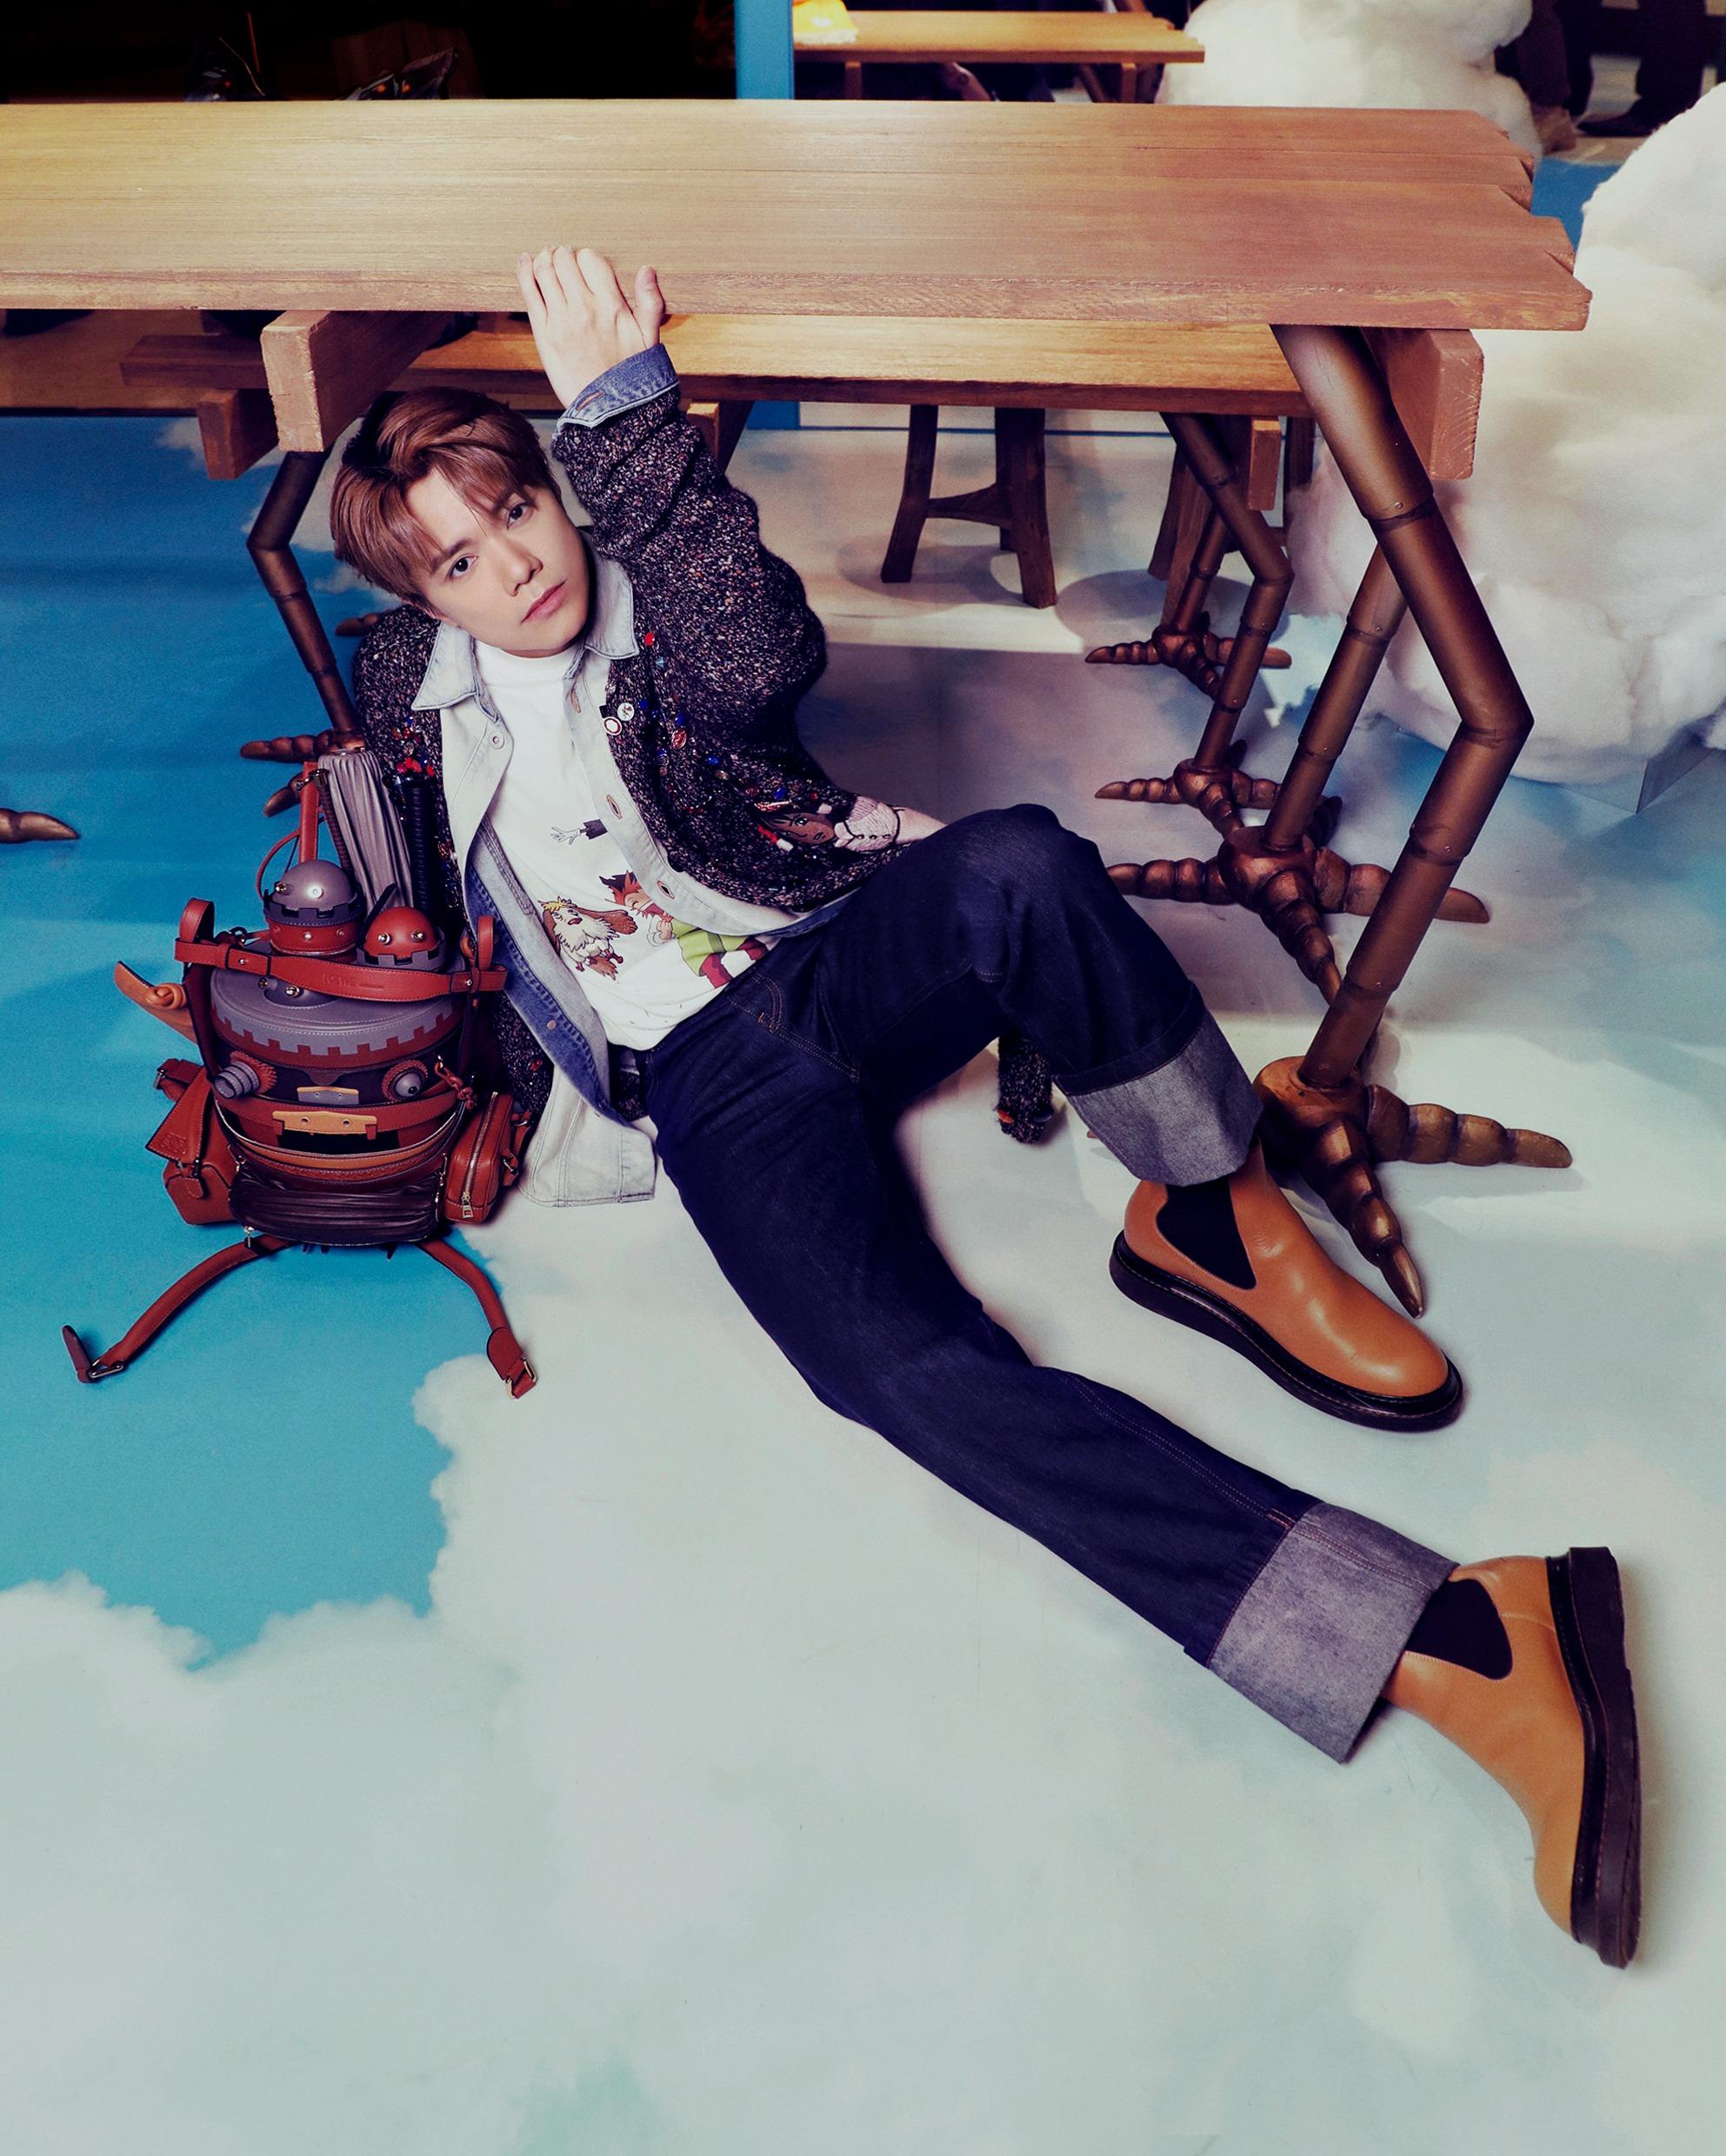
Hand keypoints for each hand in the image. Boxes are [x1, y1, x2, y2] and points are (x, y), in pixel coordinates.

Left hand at [515, 245, 666, 410]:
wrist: (609, 410)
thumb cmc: (631, 374)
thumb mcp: (649, 338)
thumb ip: (650, 302)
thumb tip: (647, 269)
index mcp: (611, 305)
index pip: (590, 259)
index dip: (585, 257)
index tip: (584, 267)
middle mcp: (584, 307)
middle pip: (564, 260)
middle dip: (562, 255)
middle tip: (562, 260)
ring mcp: (561, 320)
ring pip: (544, 270)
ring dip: (543, 259)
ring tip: (545, 260)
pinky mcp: (544, 334)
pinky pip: (529, 292)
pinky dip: (524, 271)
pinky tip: (524, 261)